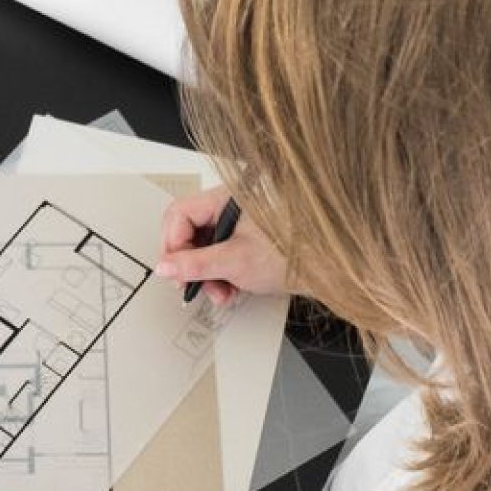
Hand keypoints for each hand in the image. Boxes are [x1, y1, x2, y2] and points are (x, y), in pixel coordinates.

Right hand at [156, 185, 290, 305]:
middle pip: (187, 231)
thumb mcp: (234, 262)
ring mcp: (236, 222)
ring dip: (204, 274)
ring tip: (218, 292)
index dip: (172, 244)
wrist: (326, 269)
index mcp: (224, 199)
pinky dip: (218, 274)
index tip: (173, 270)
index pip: (179, 215)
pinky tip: (228, 288)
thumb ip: (193, 265)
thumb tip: (165, 267)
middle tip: (189, 284)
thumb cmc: (291, 255)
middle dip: (188, 264)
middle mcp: (228, 206)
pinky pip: (217, 253)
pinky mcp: (243, 238)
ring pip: (201, 246)